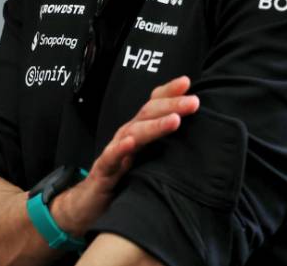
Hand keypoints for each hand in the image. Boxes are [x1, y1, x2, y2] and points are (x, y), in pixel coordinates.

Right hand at [51, 75, 199, 235]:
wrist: (88, 203)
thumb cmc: (122, 180)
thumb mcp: (147, 160)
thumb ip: (165, 148)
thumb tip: (198, 139)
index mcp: (139, 132)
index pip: (153, 106)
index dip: (168, 93)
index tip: (187, 82)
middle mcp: (127, 137)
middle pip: (147, 114)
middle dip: (170, 105)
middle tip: (193, 101)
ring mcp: (114, 152)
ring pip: (133, 133)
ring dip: (154, 125)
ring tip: (174, 120)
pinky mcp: (103, 171)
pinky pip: (111, 158)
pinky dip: (120, 149)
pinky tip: (130, 142)